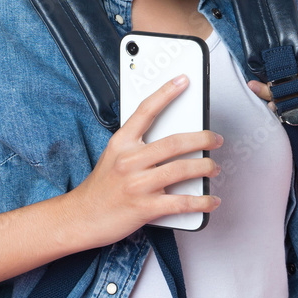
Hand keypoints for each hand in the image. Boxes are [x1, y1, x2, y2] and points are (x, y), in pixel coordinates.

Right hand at [67, 75, 222, 248]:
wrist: (82, 217)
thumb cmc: (101, 187)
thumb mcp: (113, 156)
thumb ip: (136, 145)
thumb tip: (170, 140)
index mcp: (121, 143)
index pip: (146, 110)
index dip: (166, 93)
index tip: (183, 80)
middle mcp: (129, 161)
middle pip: (174, 142)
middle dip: (202, 138)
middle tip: (215, 139)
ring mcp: (137, 185)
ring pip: (182, 170)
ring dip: (205, 167)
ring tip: (213, 167)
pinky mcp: (145, 207)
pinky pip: (181, 202)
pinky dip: (202, 201)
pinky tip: (211, 199)